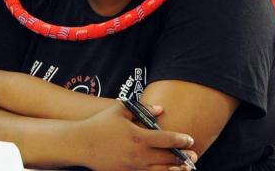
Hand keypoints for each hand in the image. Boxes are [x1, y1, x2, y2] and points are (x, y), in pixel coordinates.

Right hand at [79, 101, 196, 170]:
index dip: (182, 140)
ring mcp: (134, 167)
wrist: (81, 144)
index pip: (168, 139)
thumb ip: (141, 109)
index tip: (190, 140)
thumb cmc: (100, 124)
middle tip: (193, 156)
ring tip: (185, 167)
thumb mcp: (118, 110)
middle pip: (169, 158)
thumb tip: (160, 109)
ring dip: (176, 169)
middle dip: (183, 157)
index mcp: (138, 136)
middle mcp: (139, 154)